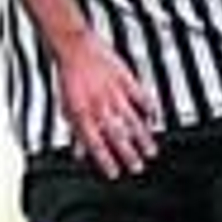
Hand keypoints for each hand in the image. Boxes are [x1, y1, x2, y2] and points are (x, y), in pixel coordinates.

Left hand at [60, 35, 158, 177]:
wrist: (74, 47)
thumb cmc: (68, 77)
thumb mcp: (66, 106)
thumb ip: (75, 130)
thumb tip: (78, 153)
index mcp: (82, 113)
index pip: (95, 144)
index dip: (105, 161)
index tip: (114, 173)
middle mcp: (99, 105)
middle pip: (116, 135)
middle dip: (128, 154)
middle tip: (138, 167)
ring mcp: (114, 93)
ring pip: (131, 120)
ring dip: (142, 138)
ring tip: (151, 151)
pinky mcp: (125, 79)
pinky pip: (140, 96)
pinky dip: (149, 108)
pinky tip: (155, 118)